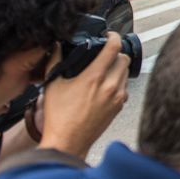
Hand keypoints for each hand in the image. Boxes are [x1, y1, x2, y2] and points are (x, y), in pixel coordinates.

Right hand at [38, 33, 129, 157]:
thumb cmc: (59, 117)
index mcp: (94, 77)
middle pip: (124, 58)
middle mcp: (110, 86)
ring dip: (118, 68)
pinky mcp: (119, 107)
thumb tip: (55, 46)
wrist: (67, 143)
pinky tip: (105, 86)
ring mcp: (117, 98)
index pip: (114, 47)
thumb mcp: (53, 85)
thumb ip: (55, 61)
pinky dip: (118, 83)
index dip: (113, 36)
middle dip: (116, 53)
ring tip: (104, 70)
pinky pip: (125, 88)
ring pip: (126, 73)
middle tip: (105, 53)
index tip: (109, 35)